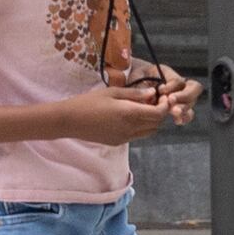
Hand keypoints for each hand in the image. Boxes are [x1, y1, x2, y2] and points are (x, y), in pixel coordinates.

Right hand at [51, 83, 176, 145]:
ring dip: (151, 121)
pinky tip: (130, 117)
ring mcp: (125, 138)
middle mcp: (131, 129)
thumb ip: (134, 94)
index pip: (158, 114)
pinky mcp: (118, 142)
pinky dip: (140, 127)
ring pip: (148, 131)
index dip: (164, 105)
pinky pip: (137, 135)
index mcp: (130, 114)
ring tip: (141, 108)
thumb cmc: (88, 102)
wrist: (68, 121)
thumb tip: (153, 93)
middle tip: (153, 100)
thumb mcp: (112, 92)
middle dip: (159, 112)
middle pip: (156, 123)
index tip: (162, 96)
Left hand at [122, 58, 205, 125]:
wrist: (130, 82)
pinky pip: (187, 113)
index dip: (171, 87)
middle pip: (193, 88)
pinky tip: (177, 121)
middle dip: (184, 96)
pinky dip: (184, 117)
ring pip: (191, 101)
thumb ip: (142, 87)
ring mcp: (180, 96)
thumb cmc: (133, 78)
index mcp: (167, 73)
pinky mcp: (177, 107)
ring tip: (175, 114)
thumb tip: (151, 98)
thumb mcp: (135, 78)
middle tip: (172, 102)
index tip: (160, 90)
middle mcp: (178, 84)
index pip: (177, 80)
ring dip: (185, 108)